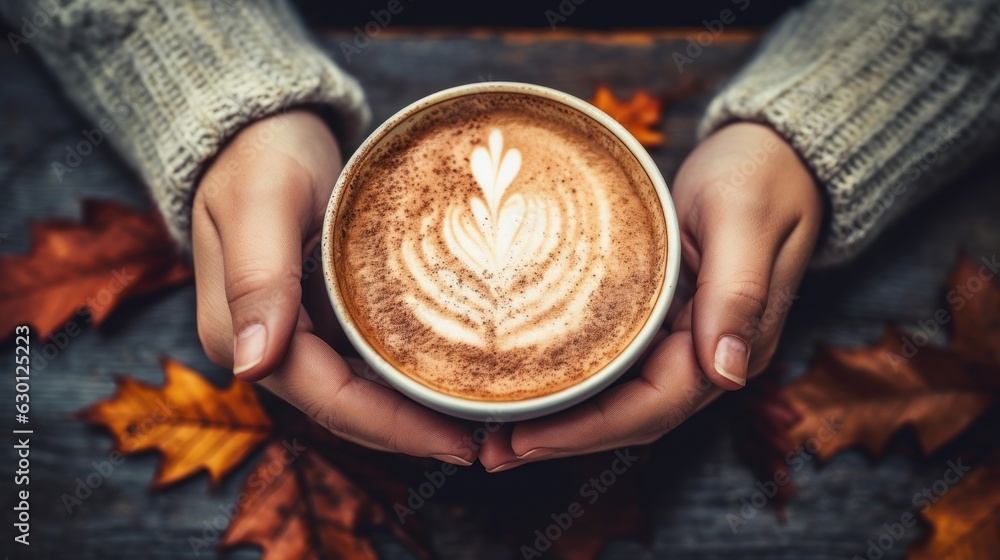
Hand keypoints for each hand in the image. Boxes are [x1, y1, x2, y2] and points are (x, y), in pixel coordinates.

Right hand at [191, 110, 475, 464]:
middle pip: (345, 410)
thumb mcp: (260, 203)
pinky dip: (401, 377)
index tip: (456, 442)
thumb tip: (252, 368)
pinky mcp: (314, 318)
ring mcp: (289, 336)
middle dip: (411, 432)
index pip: (328, 401)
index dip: (393, 429)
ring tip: (477, 419)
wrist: (256, 129)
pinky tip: (444, 376)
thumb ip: (257, 279)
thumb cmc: (258, 155)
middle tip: (484, 440)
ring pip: (355, 394)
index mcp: (239, 333)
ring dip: (410, 413)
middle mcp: (263, 347)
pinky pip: (360, 363)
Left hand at [479, 123, 822, 470]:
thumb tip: (726, 372)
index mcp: (734, 342)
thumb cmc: (759, 176)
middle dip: (563, 440)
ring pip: (622, 402)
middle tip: (493, 451)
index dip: (588, 431)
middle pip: (631, 418)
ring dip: (564, 424)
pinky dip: (577, 387)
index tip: (527, 440)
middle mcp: (708, 354)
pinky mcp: (665, 322)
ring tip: (500, 436)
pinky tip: (537, 389)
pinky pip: (619, 369)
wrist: (774, 153)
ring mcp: (686, 342)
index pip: (654, 408)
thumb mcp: (743, 220)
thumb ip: (737, 291)